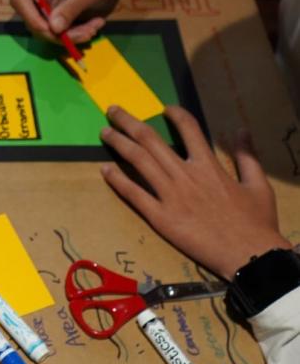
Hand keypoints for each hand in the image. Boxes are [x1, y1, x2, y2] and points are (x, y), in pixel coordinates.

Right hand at [11, 0, 158, 44]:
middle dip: (55, 32)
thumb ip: (71, 8)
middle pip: (33, 17)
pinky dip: (76, 32)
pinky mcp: (60, 9)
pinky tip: (94, 25)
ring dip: (70, 34)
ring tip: (93, 29)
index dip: (29, 17)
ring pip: (48, 26)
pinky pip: (61, 27)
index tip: (50, 30)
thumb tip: (52, 29)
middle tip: (82, 35)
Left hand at [99, 105, 289, 279]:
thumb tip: (241, 130)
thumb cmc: (256, 222)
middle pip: (150, 140)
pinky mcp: (161, 218)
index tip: (164, 109)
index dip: (175, 115)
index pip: (188, 129)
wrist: (248, 255)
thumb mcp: (259, 184)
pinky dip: (118, 180)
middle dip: (128, 122)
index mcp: (209, 165)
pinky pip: (134, 194)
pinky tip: (105, 169)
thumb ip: (247, 156)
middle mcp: (185, 175)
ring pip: (138, 161)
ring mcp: (170, 196)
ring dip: (119, 143)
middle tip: (112, 111)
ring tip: (105, 132)